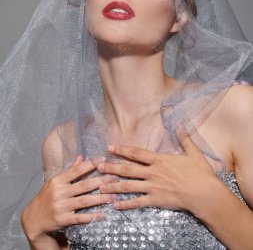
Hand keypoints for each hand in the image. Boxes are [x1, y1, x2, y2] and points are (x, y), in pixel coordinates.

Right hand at [21, 155, 118, 241]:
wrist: (32, 219)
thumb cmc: (46, 197)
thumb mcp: (55, 182)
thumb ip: (69, 170)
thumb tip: (81, 156)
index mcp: (58, 180)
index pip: (76, 170)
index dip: (90, 164)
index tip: (103, 160)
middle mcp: (59, 192)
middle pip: (84, 185)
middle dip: (101, 181)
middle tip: (115, 177)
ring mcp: (61, 206)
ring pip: (85, 201)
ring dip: (101, 198)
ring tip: (114, 196)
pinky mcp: (63, 220)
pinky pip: (81, 217)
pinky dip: (92, 216)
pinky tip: (103, 214)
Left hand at [98, 130, 215, 212]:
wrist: (205, 194)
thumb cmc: (200, 173)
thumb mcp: (193, 152)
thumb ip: (184, 138)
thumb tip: (180, 123)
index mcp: (160, 160)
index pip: (136, 153)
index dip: (122, 150)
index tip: (110, 148)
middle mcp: (153, 172)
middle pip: (128, 169)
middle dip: (112, 167)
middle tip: (98, 166)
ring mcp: (153, 187)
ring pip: (129, 186)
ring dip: (114, 186)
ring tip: (101, 186)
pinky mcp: (155, 201)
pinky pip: (138, 203)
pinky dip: (126, 204)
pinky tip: (115, 205)